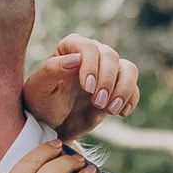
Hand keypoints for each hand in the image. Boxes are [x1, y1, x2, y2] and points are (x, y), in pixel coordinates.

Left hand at [25, 35, 140, 142]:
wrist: (51, 125)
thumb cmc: (41, 102)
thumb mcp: (39, 88)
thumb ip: (52, 70)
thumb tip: (76, 58)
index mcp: (71, 47)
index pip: (88, 48)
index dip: (91, 66)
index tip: (88, 88)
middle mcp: (92, 55)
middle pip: (111, 57)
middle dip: (107, 81)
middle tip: (98, 102)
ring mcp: (106, 71)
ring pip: (128, 69)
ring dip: (124, 89)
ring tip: (111, 110)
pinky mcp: (116, 89)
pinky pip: (133, 89)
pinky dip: (130, 100)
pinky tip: (120, 113)